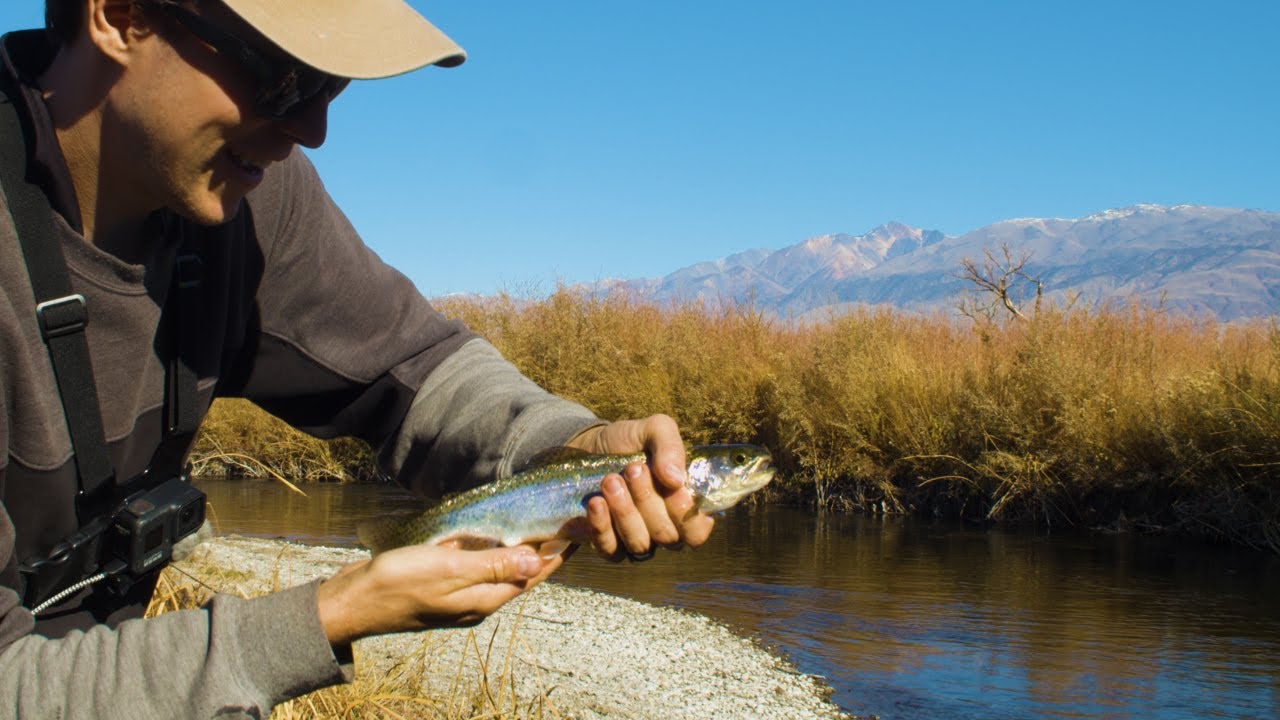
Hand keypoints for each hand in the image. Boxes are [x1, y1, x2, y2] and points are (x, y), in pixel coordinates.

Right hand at [316, 543, 560, 645]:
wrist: (351, 603)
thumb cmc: (397, 584)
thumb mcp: (448, 569)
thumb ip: (491, 565)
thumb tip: (535, 560)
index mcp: (484, 600)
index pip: (532, 574)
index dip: (556, 552)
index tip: (577, 528)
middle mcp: (476, 602)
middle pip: (519, 573)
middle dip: (542, 549)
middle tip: (561, 518)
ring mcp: (458, 597)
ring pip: (498, 569)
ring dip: (516, 548)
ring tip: (535, 520)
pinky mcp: (441, 588)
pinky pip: (474, 567)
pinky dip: (488, 549)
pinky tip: (488, 532)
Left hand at [567, 414, 715, 561]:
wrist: (590, 446)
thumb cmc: (631, 442)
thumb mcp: (654, 429)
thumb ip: (671, 447)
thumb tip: (676, 479)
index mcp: (685, 505)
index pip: (697, 531)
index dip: (687, 515)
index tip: (672, 486)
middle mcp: (665, 528)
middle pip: (667, 535)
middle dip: (648, 500)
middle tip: (632, 469)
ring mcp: (637, 539)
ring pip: (640, 543)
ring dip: (625, 511)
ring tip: (610, 480)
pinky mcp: (608, 545)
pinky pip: (609, 549)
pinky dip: (602, 526)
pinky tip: (596, 502)